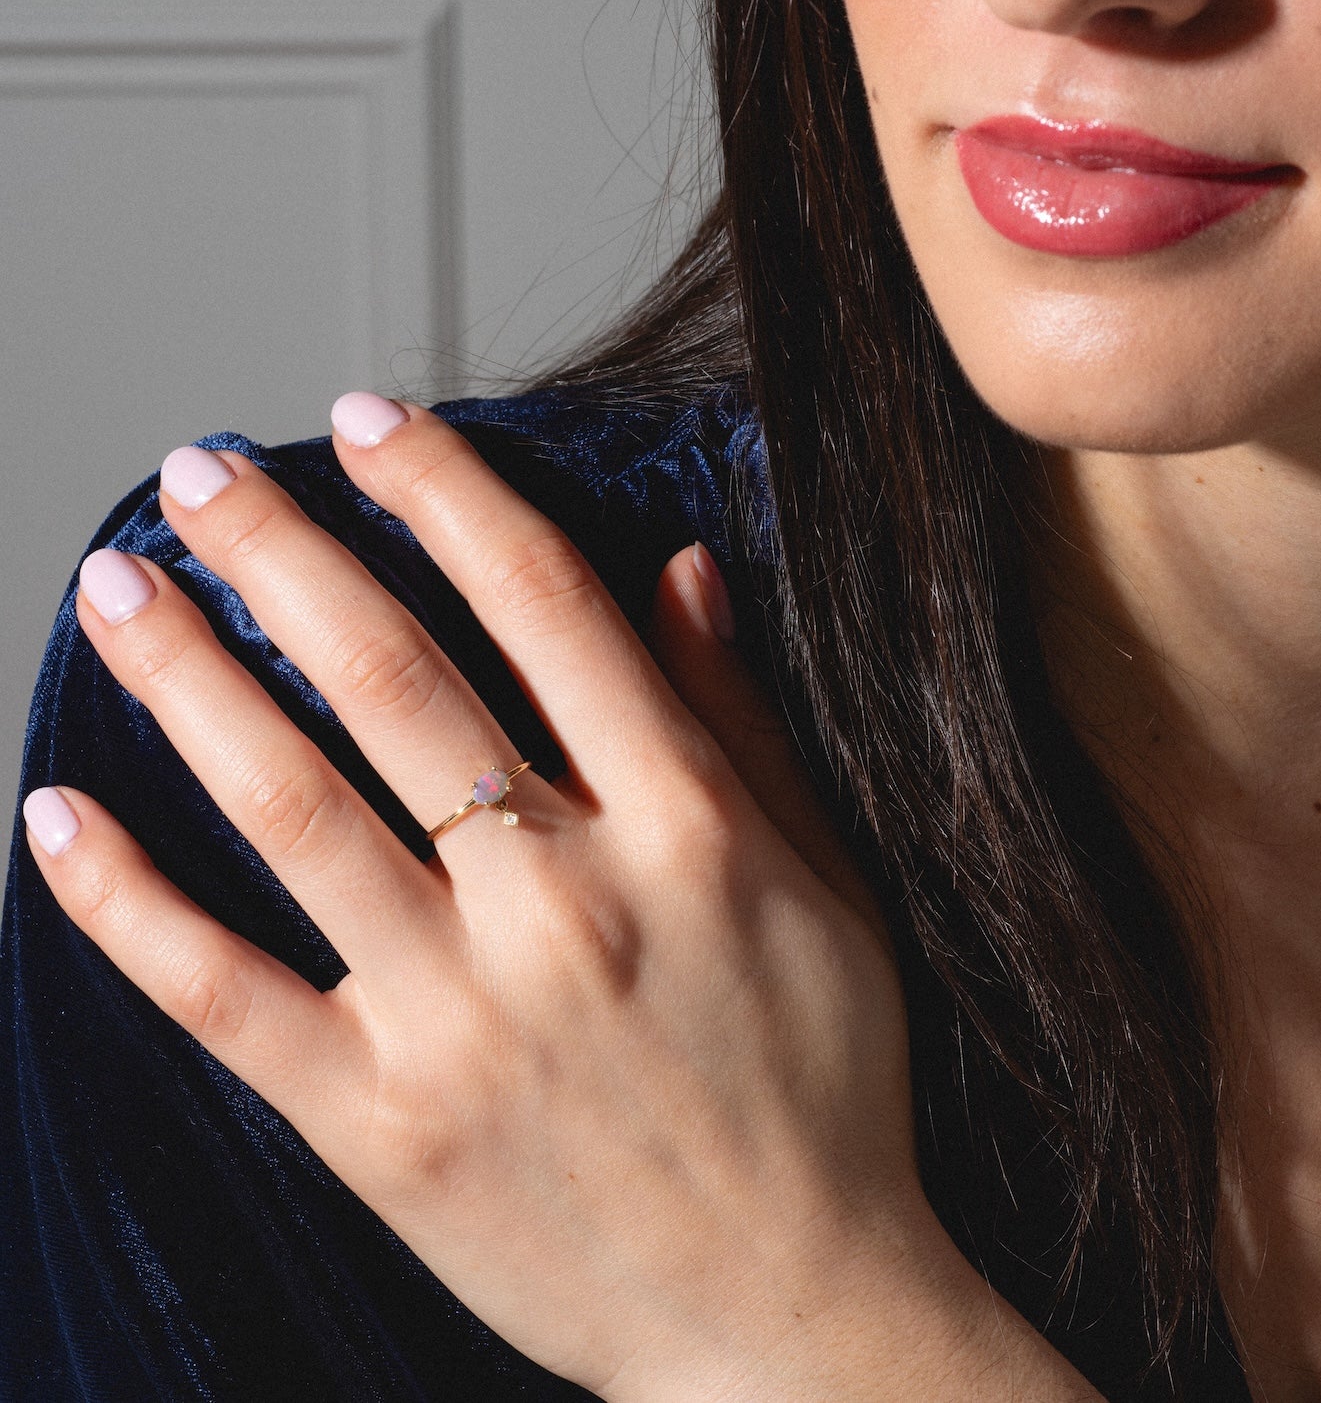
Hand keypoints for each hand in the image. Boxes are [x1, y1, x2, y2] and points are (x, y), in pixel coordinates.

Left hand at [22, 396, 957, 1399]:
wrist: (790, 1316)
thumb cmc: (825, 1088)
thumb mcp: (827, 887)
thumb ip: (742, 723)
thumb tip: (683, 572)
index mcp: (685, 830)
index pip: (542, 604)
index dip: (445, 491)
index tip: (368, 423)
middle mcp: (565, 903)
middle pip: (392, 678)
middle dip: (283, 551)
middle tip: (202, 471)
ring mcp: (462, 1018)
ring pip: (290, 807)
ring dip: (188, 682)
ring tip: (118, 587)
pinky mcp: (381, 1128)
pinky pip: (223, 997)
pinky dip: (127, 904)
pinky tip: (57, 814)